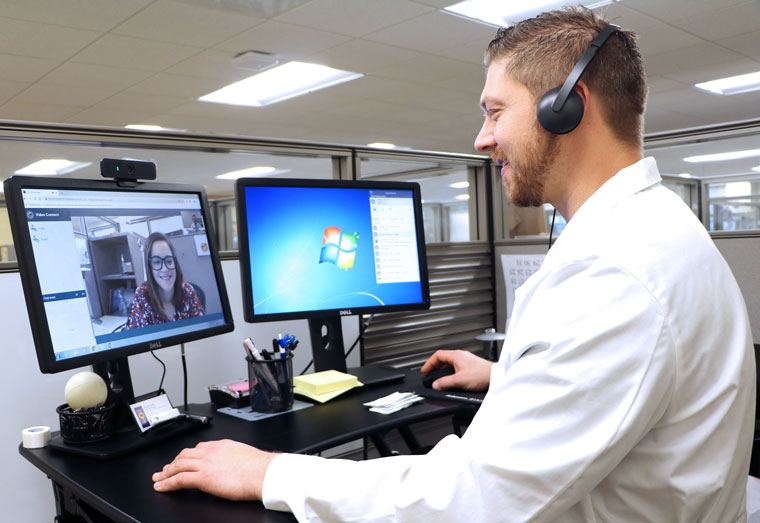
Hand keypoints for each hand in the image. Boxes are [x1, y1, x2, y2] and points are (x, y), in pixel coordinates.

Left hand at [152, 439, 276, 500]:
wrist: (263, 473)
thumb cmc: (260, 468)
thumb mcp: (245, 456)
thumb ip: (234, 458)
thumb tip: (235, 465)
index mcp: (222, 445)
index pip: (199, 447)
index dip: (187, 455)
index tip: (183, 459)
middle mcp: (211, 452)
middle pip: (185, 454)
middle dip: (173, 462)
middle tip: (164, 469)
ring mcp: (205, 464)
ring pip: (178, 465)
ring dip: (166, 472)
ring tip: (158, 478)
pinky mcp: (202, 478)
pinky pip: (179, 479)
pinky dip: (167, 483)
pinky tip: (161, 487)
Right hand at [421, 349, 492, 390]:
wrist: (495, 377)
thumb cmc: (481, 375)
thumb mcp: (459, 380)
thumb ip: (445, 383)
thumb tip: (435, 385)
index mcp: (456, 355)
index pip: (437, 355)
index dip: (429, 363)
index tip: (425, 371)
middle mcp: (461, 356)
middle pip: (443, 359)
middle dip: (435, 367)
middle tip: (430, 375)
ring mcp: (466, 360)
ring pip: (450, 363)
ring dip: (443, 371)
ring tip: (439, 379)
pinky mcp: (471, 366)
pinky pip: (456, 367)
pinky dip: (451, 373)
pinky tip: (452, 380)